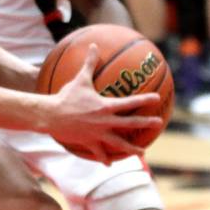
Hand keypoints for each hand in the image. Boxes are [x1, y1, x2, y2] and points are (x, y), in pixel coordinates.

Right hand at [45, 44, 161, 162]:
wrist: (51, 116)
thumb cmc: (65, 96)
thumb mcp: (79, 79)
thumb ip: (89, 63)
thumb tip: (93, 45)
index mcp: (106, 106)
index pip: (130, 103)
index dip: (144, 100)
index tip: (156, 98)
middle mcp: (105, 122)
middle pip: (130, 124)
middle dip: (146, 123)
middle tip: (159, 123)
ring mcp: (98, 134)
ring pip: (119, 144)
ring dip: (132, 149)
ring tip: (142, 153)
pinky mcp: (89, 142)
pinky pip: (99, 153)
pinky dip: (105, 158)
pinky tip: (110, 164)